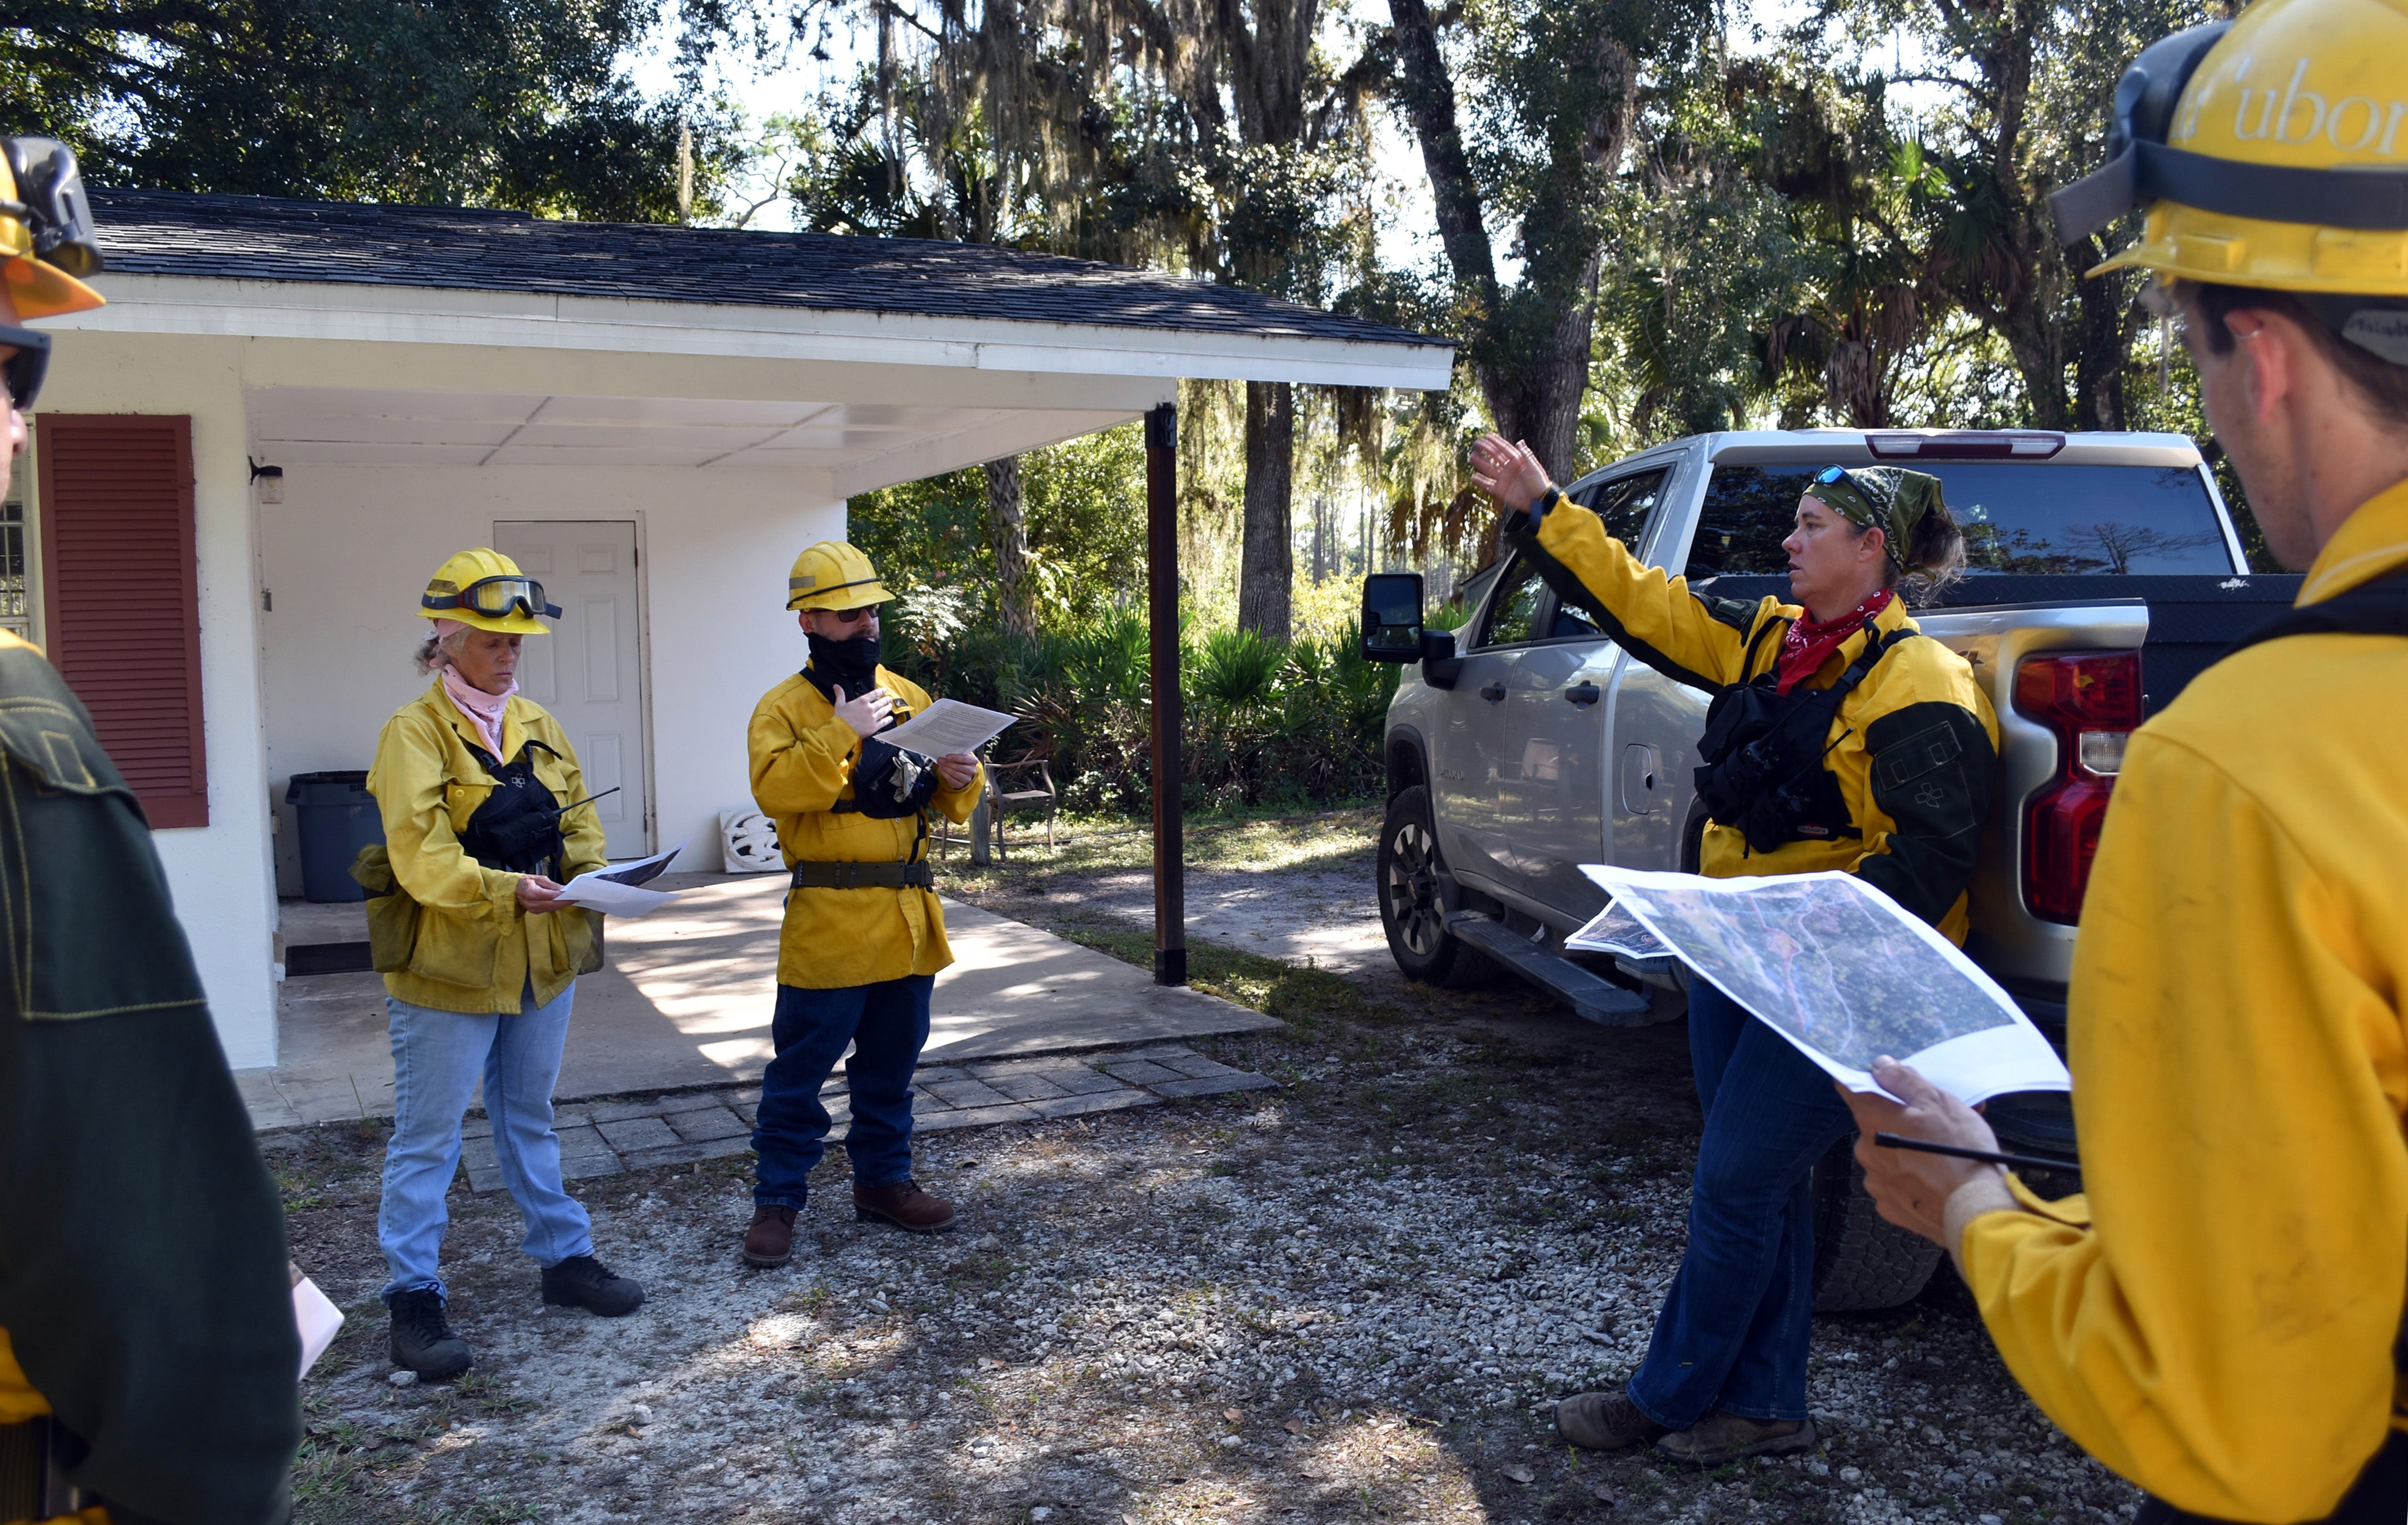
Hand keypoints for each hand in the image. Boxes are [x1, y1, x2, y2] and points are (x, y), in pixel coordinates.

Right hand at [515, 874, 568, 913]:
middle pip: (553, 904)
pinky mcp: (535, 911)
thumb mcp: (539, 878)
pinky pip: (549, 909)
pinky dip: (557, 906)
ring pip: (552, 908)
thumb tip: (563, 889)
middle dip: (565, 902)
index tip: (572, 894)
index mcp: (531, 892)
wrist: (514, 890)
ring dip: (562, 905)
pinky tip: (563, 902)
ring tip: (572, 899)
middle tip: (576, 898)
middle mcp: (532, 903)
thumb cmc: (525, 883)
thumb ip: (552, 885)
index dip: (562, 896)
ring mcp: (533, 909)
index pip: (550, 896)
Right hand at [832, 683, 894, 739]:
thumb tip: (836, 686)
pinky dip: (888, 720)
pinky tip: (890, 718)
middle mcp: (869, 708)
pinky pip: (883, 722)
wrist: (842, 731)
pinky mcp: (874, 727)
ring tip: (890, 706)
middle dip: (886, 700)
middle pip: (881, 702)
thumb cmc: (841, 718)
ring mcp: (873, 717)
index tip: (884, 690)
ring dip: (888, 708)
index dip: (881, 691)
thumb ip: (840, 694)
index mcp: (862, 701)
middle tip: (889, 699)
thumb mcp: (839, 704)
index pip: (874, 694)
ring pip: (883, 711)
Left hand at [936, 752, 978, 789]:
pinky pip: (951, 779)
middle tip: (941, 760)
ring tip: (940, 764)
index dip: (955, 758)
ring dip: (945, 768)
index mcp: (973, 761)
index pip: (965, 759)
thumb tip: (946, 752)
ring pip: (955, 774)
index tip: (947, 756)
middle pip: (960, 767)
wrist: (963, 772)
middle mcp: (972, 771)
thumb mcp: (961, 755)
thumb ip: (956, 753)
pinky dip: (945, 774)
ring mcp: (967, 779)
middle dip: (948, 763)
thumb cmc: (961, 761)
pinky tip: (942, 769)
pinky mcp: (960, 784)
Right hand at [1468, 434, 1551, 513]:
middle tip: (1476, 443)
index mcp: (1518, 462)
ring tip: (1472, 456)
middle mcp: (1509, 469)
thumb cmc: (1539, 484)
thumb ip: (1525, 455)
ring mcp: (1504, 479)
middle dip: (1485, 449)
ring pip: (1489, 469)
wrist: (1539, 502)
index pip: (1504, 449)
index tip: (1486, 435)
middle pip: (1495, 457)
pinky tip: (1473, 477)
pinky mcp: (1501, 491)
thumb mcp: (1534, 468)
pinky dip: (1481, 481)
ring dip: (1481, 463)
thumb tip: (1519, 441)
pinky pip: (1488, 485)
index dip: (1496, 442)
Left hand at [1837, 1058, 2005, 1244]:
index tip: (1883, 1077)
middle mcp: (1865, 1151)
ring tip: (1944, 1153)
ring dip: (1908, 1149)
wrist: (1977, 1212)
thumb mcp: (1938, 1103)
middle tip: (1936, 1121)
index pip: (1850, 1088)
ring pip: (1888, 1154)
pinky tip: (1938, 1179)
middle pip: (1876, 1123)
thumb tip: (1880, 1066)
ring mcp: (1876, 1182)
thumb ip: (1904, 1081)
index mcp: (1871, 1120)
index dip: (1866, 1080)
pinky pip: (1897, 1183)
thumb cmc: (1959, 1151)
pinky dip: (1913, 1178)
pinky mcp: (1890, 1207)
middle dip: (1902, 1119)